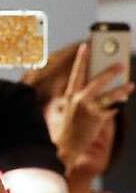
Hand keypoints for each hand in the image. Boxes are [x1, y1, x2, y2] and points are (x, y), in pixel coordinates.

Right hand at [48, 43, 133, 170]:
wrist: (64, 147)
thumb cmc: (67, 128)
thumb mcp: (69, 110)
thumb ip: (82, 97)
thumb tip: (103, 89)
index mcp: (70, 96)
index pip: (76, 73)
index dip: (82, 59)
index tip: (86, 45)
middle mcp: (78, 100)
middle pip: (96, 81)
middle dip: (109, 72)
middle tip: (121, 64)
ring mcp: (88, 110)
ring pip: (109, 96)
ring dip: (121, 90)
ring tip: (130, 85)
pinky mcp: (97, 119)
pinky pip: (111, 110)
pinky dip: (115, 108)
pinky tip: (118, 106)